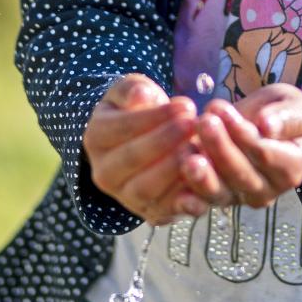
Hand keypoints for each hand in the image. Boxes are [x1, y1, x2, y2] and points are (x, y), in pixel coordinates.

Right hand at [82, 74, 208, 224]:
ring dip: (175, 168)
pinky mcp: (150, 213)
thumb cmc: (138, 108)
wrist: (144, 140)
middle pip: (132, 159)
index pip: (121, 128)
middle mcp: (105, 173)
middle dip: (166, 140)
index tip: (185, 105)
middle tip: (194, 123)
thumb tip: (141, 95)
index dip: (154, 117)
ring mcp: (126, 196)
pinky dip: (184, 199)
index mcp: (96, 138)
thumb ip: (132, 89)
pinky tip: (204, 176)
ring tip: (198, 146)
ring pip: (146, 189)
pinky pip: (166, 210)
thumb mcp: (129, 89)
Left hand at [181, 84, 301, 209]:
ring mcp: (243, 197)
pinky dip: (190, 196)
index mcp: (291, 167)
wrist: (278, 129)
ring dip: (201, 174)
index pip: (265, 154)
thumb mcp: (294, 107)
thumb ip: (285, 117)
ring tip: (185, 151)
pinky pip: (204, 201)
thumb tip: (267, 126)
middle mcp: (269, 189)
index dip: (242, 135)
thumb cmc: (288, 115)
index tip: (223, 111)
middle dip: (219, 147)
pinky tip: (178, 189)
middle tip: (203, 121)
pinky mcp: (222, 197)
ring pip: (220, 192)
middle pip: (240, 174)